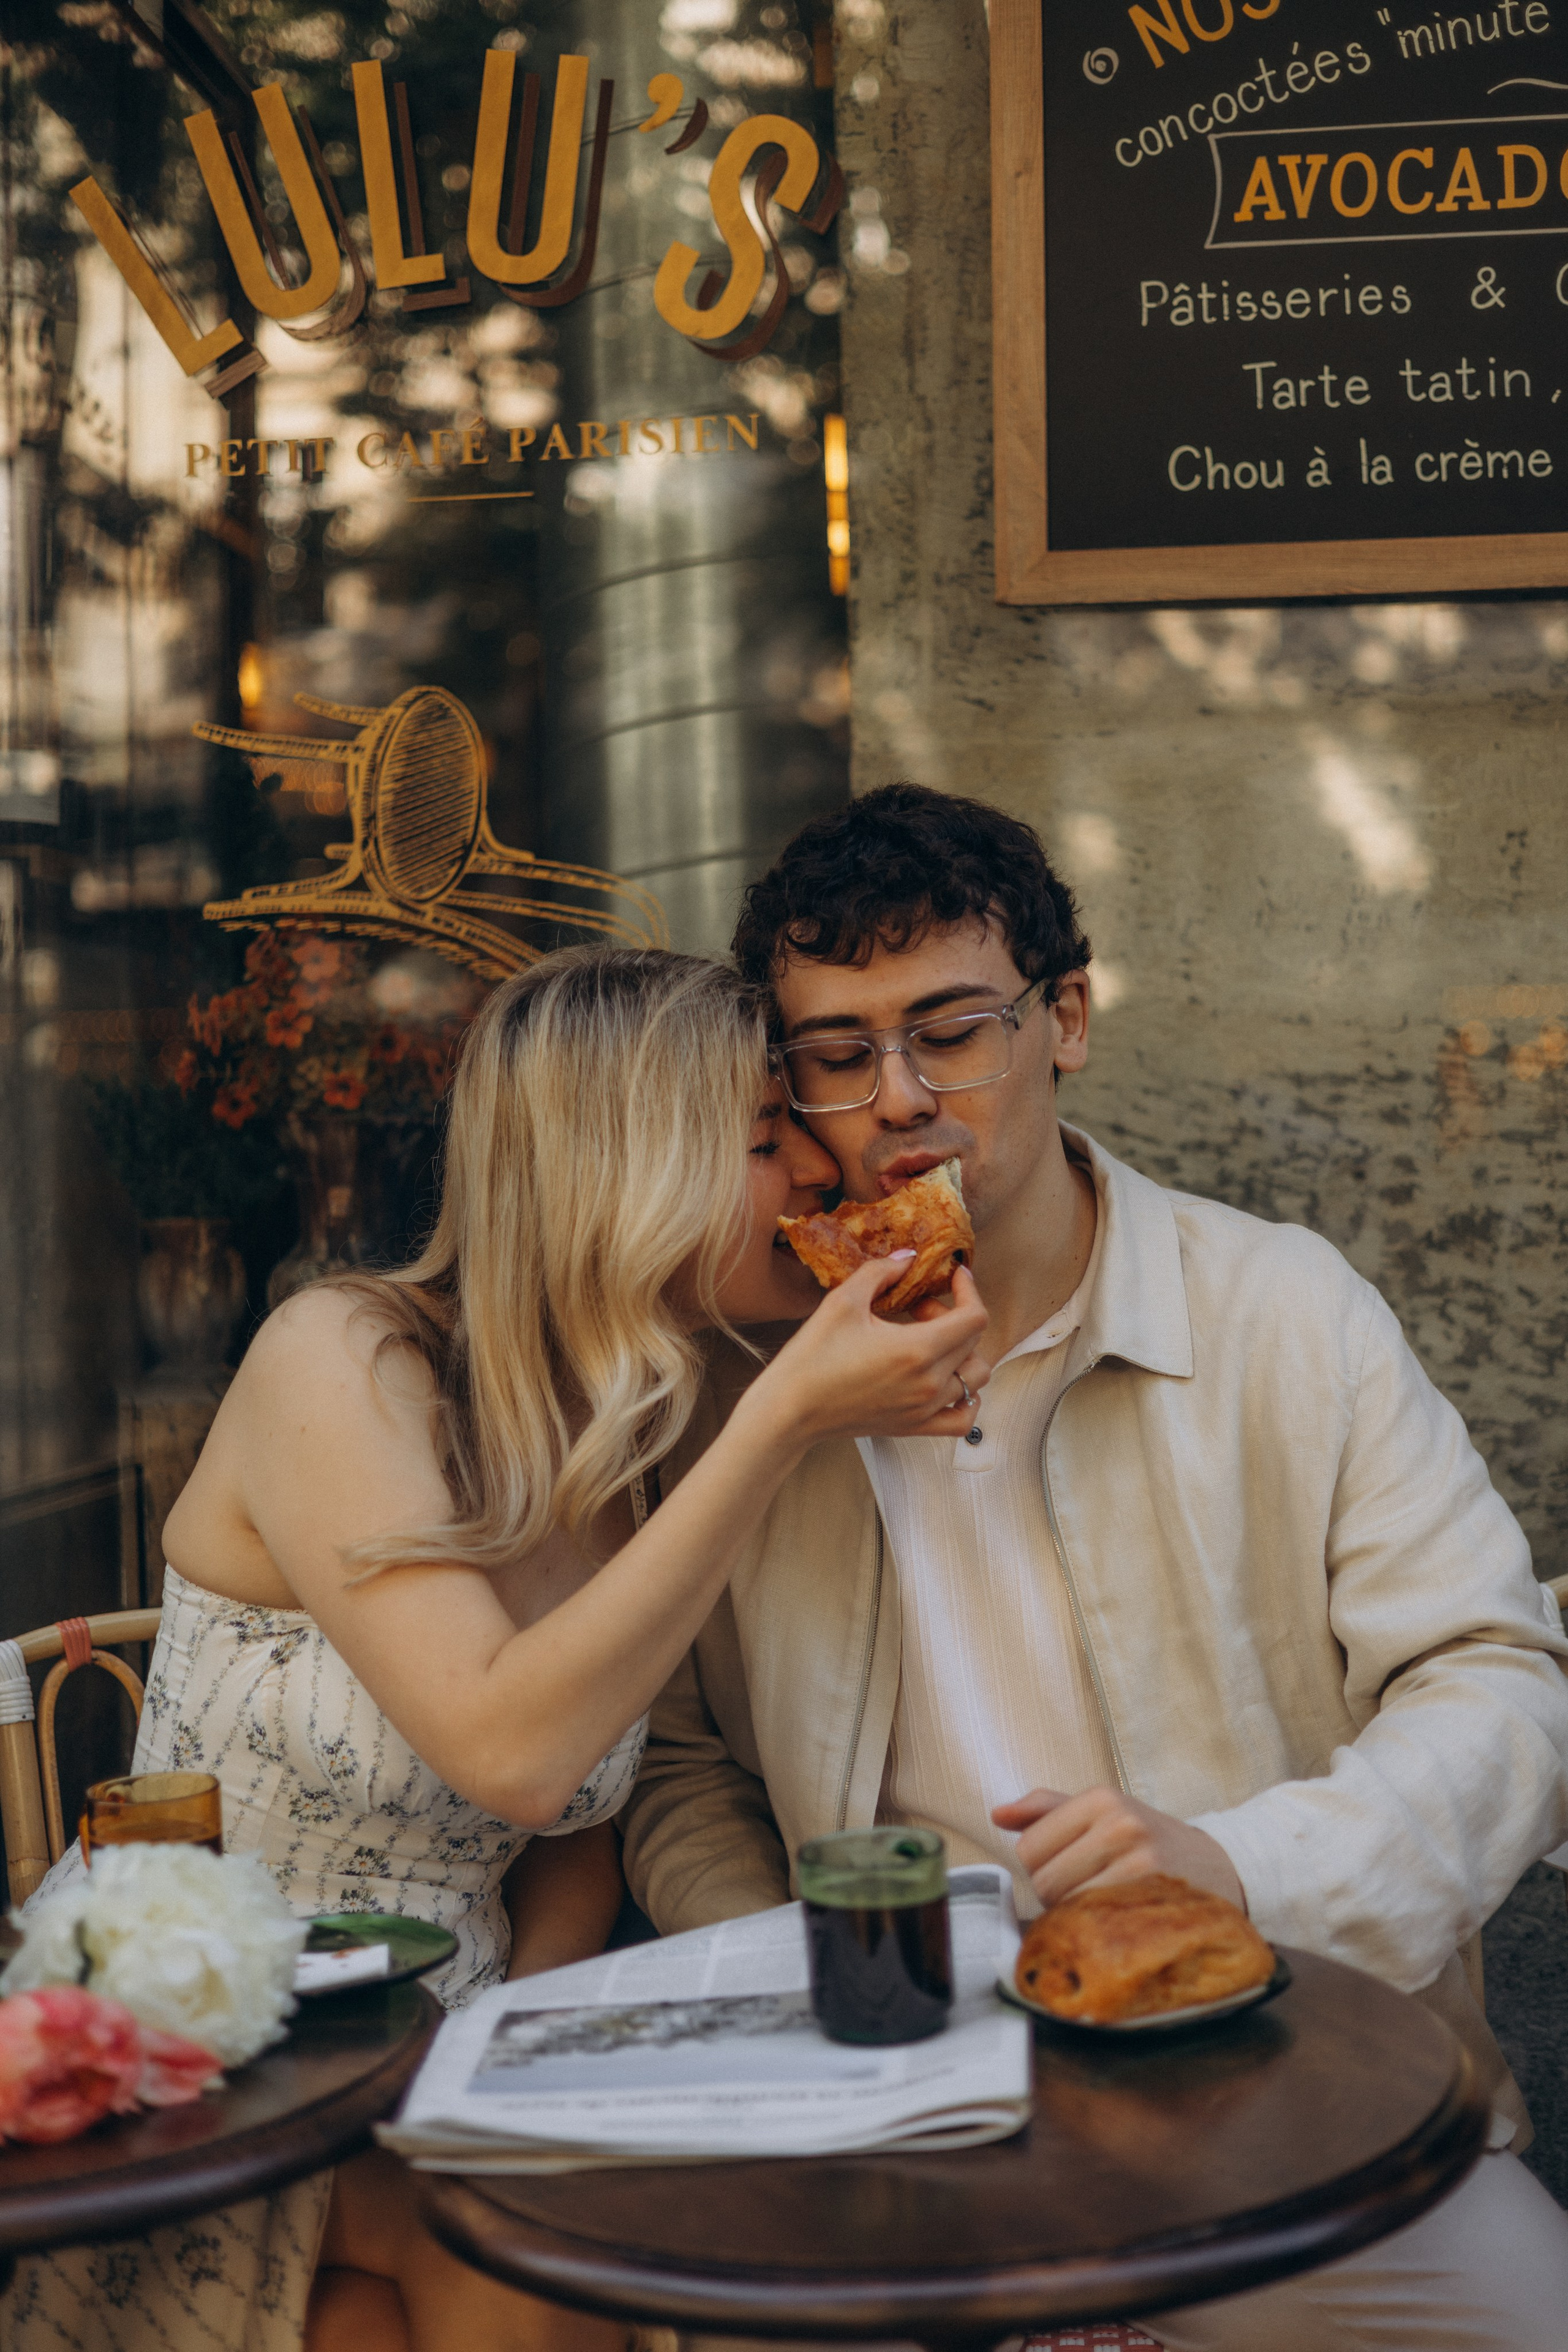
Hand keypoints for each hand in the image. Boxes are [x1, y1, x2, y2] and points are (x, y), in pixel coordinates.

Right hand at [749, 1257, 990, 1448]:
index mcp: (917, 1350)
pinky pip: (962, 1419)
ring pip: (975, 1379)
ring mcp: (925, 1410)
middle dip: (955, 1316)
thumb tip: (907, 1257)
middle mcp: (929, 1384)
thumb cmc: (813, 1356)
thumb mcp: (843, 1301)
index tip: (954, 1277)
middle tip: (919, 1307)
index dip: (969, 1290)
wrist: (790, 1409)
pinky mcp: (914, 1427)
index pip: (974, 1318)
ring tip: (928, 1342)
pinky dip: (967, 1398)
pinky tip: (945, 1381)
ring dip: (961, 1352)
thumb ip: (881, 1272)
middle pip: (974, 1343)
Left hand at [991, 1786, 1246, 1912]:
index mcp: (1101, 1799)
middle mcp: (1120, 1824)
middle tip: (1087, 1891)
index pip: (1029, 1848)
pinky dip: (1097, 1932)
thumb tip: (996, 1814)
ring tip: (1103, 1905)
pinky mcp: (1154, 1897)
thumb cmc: (1149, 1842)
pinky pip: (1096, 1924)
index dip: (1040, 1868)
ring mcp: (1140, 1861)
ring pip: (1067, 1906)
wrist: (1222, 1869)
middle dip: (1056, 1895)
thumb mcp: (1104, 1813)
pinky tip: (1116, 1922)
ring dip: (1076, 1916)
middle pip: (1044, 1880)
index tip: (1067, 1870)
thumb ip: (1046, 1810)